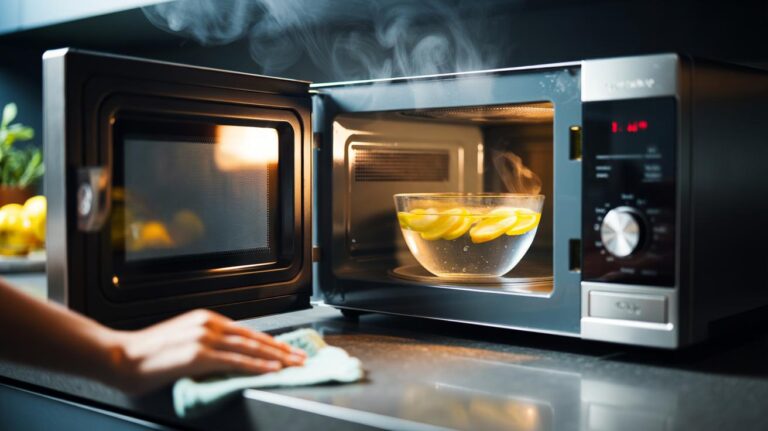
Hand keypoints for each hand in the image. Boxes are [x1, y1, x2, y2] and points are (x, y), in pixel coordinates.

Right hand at [107, 310, 305, 393]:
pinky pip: (235, 360)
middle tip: (302, 357)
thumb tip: (227, 356)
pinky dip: (257, 365)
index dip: (270, 342)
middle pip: (254, 337)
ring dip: (276, 357)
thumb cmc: (147, 354)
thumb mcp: (183, 341)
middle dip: (281, 348)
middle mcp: (208, 324)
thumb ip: (206, 345)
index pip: (247, 331)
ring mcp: (204, 338)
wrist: (120, 356)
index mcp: (206, 319)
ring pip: (250, 348)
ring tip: (294, 364)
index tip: (287, 349)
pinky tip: (272, 369)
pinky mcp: (199, 354)